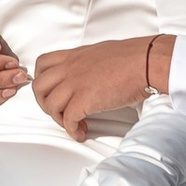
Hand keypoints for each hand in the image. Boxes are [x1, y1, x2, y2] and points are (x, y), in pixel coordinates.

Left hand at [30, 37, 156, 142]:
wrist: (146, 62)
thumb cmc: (132, 57)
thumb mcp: (100, 53)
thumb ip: (87, 63)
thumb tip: (87, 74)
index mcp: (74, 55)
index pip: (42, 64)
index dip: (42, 80)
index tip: (50, 92)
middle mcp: (70, 68)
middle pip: (39, 87)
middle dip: (45, 103)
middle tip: (58, 111)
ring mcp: (75, 84)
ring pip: (50, 105)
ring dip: (58, 119)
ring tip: (73, 124)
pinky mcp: (85, 100)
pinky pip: (67, 120)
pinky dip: (71, 130)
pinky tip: (81, 132)